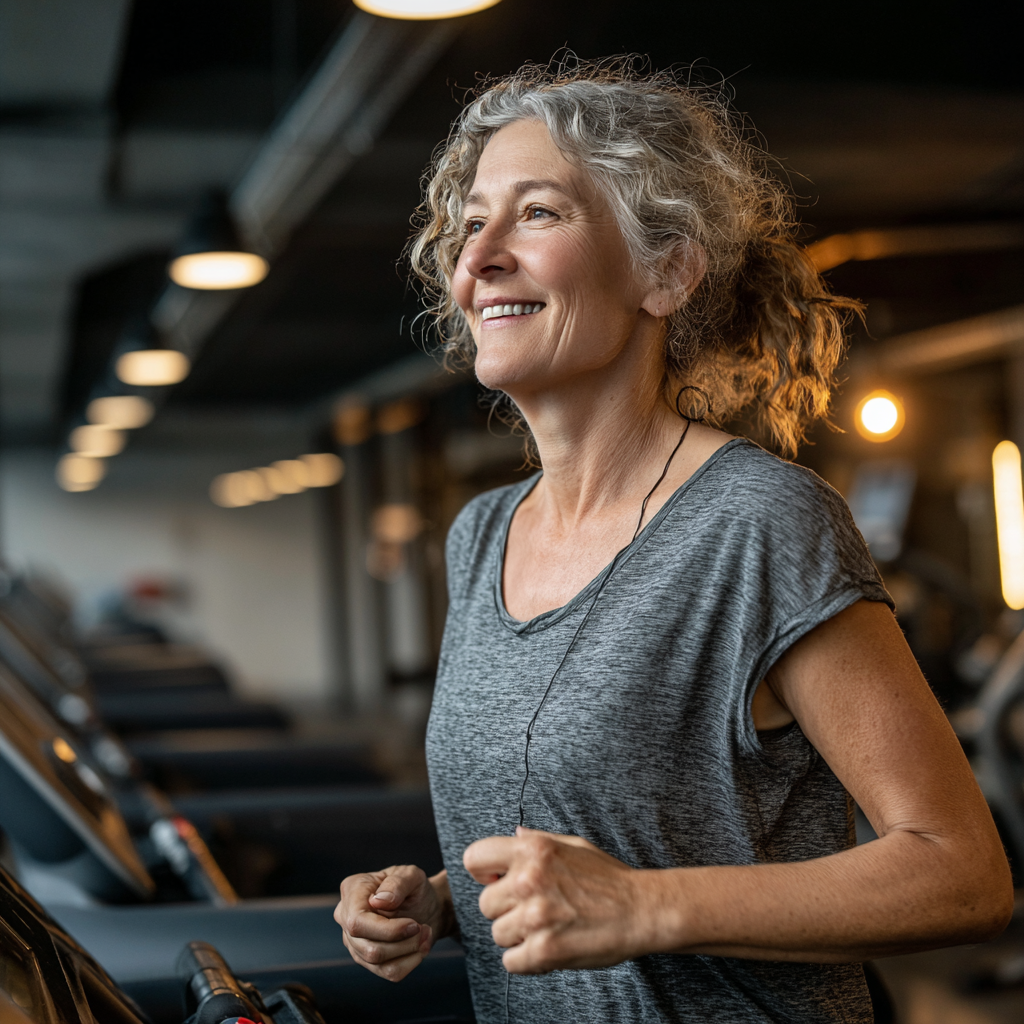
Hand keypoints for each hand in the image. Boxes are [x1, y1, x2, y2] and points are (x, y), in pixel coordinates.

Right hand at [335, 865, 452, 981]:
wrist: (424, 904)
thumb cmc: (414, 887)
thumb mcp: (412, 875)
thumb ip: (397, 883)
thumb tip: (379, 902)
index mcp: (352, 890)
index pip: (357, 922)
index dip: (388, 930)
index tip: (415, 925)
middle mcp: (345, 917)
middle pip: (368, 948)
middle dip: (403, 943)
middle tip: (425, 929)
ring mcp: (353, 941)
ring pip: (378, 962)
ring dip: (410, 951)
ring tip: (426, 934)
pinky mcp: (366, 959)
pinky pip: (388, 972)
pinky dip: (411, 962)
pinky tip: (420, 946)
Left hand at [463, 827, 652, 974]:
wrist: (641, 910)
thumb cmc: (608, 878)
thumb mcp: (572, 846)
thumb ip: (537, 841)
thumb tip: (514, 835)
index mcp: (533, 850)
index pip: (474, 858)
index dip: (483, 873)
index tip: (496, 881)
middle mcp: (529, 880)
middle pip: (485, 904)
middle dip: (504, 909)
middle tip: (532, 910)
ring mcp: (535, 917)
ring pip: (498, 934)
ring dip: (517, 936)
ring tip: (545, 929)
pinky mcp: (544, 950)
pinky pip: (510, 962)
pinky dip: (526, 960)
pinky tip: (547, 948)